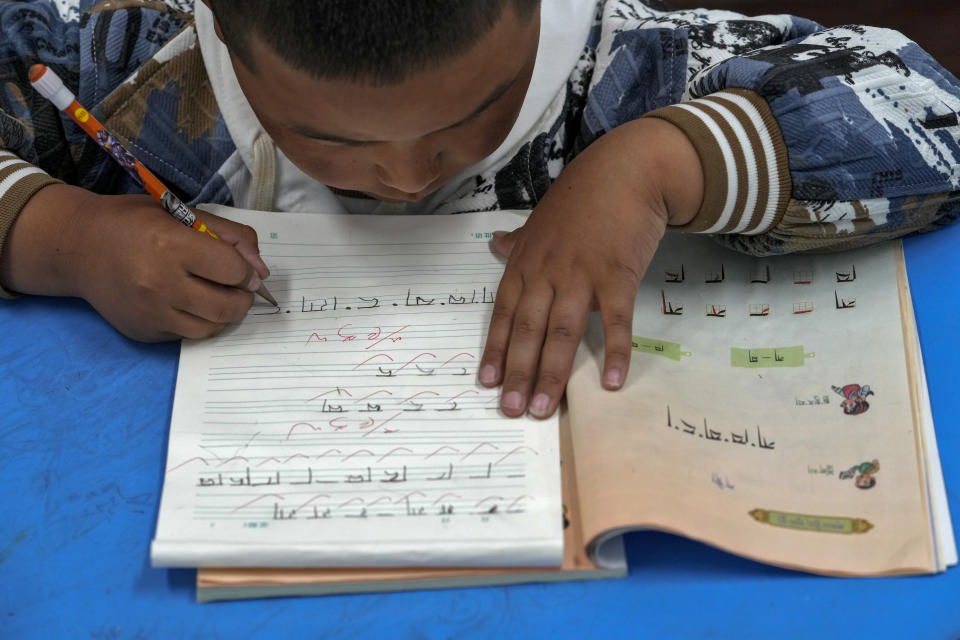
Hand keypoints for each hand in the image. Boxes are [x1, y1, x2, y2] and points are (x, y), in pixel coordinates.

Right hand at [1, 185, 269, 340]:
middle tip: (236, 286)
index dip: (245, 270)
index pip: (233, 271)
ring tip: (212, 294)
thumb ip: (230, 236)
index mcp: (171, 246)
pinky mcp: (143, 333)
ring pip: (212, 328)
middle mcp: (160, 284)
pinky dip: (195, 321)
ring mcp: (150, 314)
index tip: (240, 266)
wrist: (77, 247)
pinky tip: (184, 302)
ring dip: (222, 314)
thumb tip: (260, 271)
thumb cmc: (133, 223)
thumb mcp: (182, 213)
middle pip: (228, 307)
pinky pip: (187, 336)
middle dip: (243, 297)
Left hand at [478, 118, 702, 417]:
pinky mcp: (616, 275)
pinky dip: (614, 351)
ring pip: (561, 331)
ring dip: (552, 372)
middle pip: (527, 329)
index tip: (487, 382)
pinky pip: (614, 321)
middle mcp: (547, 272)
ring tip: (545, 408)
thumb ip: (518, 240)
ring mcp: (581, 275)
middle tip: (512, 410)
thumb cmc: (582, 197)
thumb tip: (495, 243)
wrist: (626, 170)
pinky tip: (613, 382)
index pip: (504, 313)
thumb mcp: (540, 218)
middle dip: (518, 373)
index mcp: (526, 263)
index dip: (495, 349)